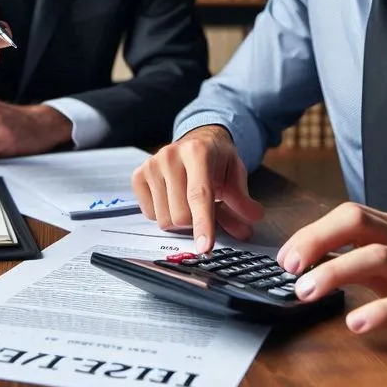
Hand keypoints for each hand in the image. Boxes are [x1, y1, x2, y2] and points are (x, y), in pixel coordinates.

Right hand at [131, 125, 264, 253]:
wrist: (198, 139)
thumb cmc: (217, 159)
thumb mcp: (235, 175)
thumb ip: (241, 202)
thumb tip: (247, 227)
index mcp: (199, 152)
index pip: (200, 195)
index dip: (203, 224)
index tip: (205, 248)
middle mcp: (171, 155)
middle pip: (180, 216)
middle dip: (195, 222)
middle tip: (205, 208)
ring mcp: (152, 164)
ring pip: (164, 219)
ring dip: (179, 219)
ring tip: (188, 199)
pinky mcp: (138, 175)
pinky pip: (149, 214)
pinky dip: (163, 213)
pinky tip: (172, 196)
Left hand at [277, 203, 386, 346]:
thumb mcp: (386, 261)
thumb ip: (350, 255)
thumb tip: (301, 260)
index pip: (347, 214)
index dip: (313, 232)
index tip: (286, 257)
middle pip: (359, 224)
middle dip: (319, 241)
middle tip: (292, 268)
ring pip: (379, 257)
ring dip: (337, 272)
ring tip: (308, 292)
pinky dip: (380, 312)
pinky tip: (355, 323)